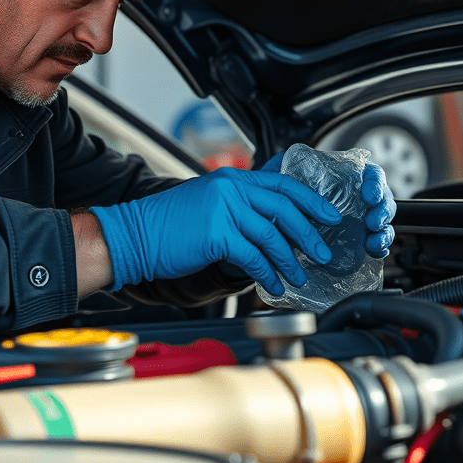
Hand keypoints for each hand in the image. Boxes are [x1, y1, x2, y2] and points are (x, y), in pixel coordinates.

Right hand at [91, 168, 341, 295]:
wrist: (133, 235)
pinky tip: (273, 284)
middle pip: (284, 209)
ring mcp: (224, 209)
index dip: (311, 201)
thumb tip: (274, 225)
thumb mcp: (208, 203)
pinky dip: (267, 273)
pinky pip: (253, 256)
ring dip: (289, 260)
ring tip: (299, 276)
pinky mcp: (217, 233)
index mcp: (232, 179)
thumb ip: (239, 207)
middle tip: (323, 253)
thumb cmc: (168, 225)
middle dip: (308, 234)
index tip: (329, 216)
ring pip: (271, 236)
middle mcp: (230, 188)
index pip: (283, 184)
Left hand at [261, 152, 395, 257]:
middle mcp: (357, 199)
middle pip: (383, 199)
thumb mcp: (284, 181)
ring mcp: (360, 221)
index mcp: (346, 179)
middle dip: (383, 210)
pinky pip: (377, 245)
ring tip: (372, 241)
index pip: (371, 174)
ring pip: (384, 223)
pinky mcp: (359, 243)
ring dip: (384, 232)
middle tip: (372, 222)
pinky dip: (380, 248)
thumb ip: (287, 168)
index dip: (375, 183)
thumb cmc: (284, 201)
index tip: (369, 195)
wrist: (278, 230)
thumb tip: (285, 159)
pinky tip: (374, 252)